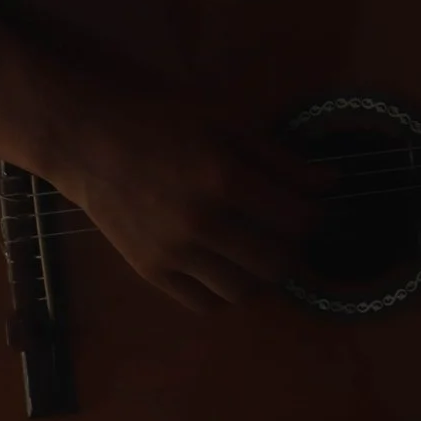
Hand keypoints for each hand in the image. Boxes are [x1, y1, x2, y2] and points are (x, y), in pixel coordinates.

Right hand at [43, 83, 324, 313]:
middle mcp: (200, 224)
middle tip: (286, 230)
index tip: (311, 206)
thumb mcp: (228, 121)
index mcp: (224, 179)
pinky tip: (225, 265)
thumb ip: (280, 158)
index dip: (315, 214)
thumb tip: (331, 184)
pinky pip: (203, 304)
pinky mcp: (148, 271)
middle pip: (276, 263)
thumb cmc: (163, 117)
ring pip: (242, 291)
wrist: (88, 136)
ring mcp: (172, 253)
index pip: (297, 220)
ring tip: (256, 248)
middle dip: (292, 248)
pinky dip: (223, 292)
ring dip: (259, 274)